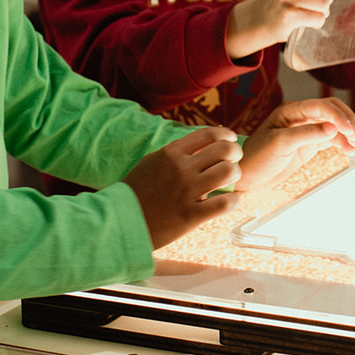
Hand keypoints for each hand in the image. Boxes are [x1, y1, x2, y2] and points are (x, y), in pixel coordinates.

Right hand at [121, 127, 242, 248]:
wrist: (119, 220)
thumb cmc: (135, 191)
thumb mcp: (152, 162)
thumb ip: (175, 152)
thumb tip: (200, 142)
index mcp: (171, 153)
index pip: (209, 134)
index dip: (226, 135)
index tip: (231, 140)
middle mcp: (181, 169)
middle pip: (224, 150)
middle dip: (235, 153)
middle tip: (235, 160)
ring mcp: (186, 192)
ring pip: (228, 172)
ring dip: (235, 175)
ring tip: (231, 181)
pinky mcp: (190, 216)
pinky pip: (224, 203)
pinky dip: (234, 200)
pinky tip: (231, 201)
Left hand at [238, 97, 354, 190]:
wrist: (247, 175)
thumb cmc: (257, 156)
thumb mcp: (280, 143)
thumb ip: (306, 134)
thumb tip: (332, 128)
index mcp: (291, 110)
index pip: (322, 107)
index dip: (338, 117)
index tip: (350, 130)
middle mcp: (301, 117)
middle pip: (332, 111)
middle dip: (347, 121)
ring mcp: (306, 130)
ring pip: (334, 125)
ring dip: (348, 133)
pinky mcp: (309, 144)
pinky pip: (331, 139)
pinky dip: (343, 142)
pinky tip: (351, 149)